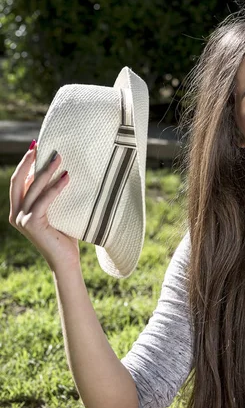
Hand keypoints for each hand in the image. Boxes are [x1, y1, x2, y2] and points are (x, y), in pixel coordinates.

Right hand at [9, 142, 79, 271]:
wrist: (66, 261)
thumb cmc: (64, 237)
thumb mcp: (55, 212)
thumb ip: (50, 197)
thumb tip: (61, 172)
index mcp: (18, 211)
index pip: (18, 182)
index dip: (25, 164)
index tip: (35, 147)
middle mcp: (16, 215)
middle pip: (19, 181)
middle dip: (29, 161)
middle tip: (40, 146)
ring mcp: (22, 220)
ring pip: (33, 188)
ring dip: (46, 170)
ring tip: (59, 157)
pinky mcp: (32, 224)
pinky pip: (45, 200)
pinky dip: (56, 187)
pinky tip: (67, 177)